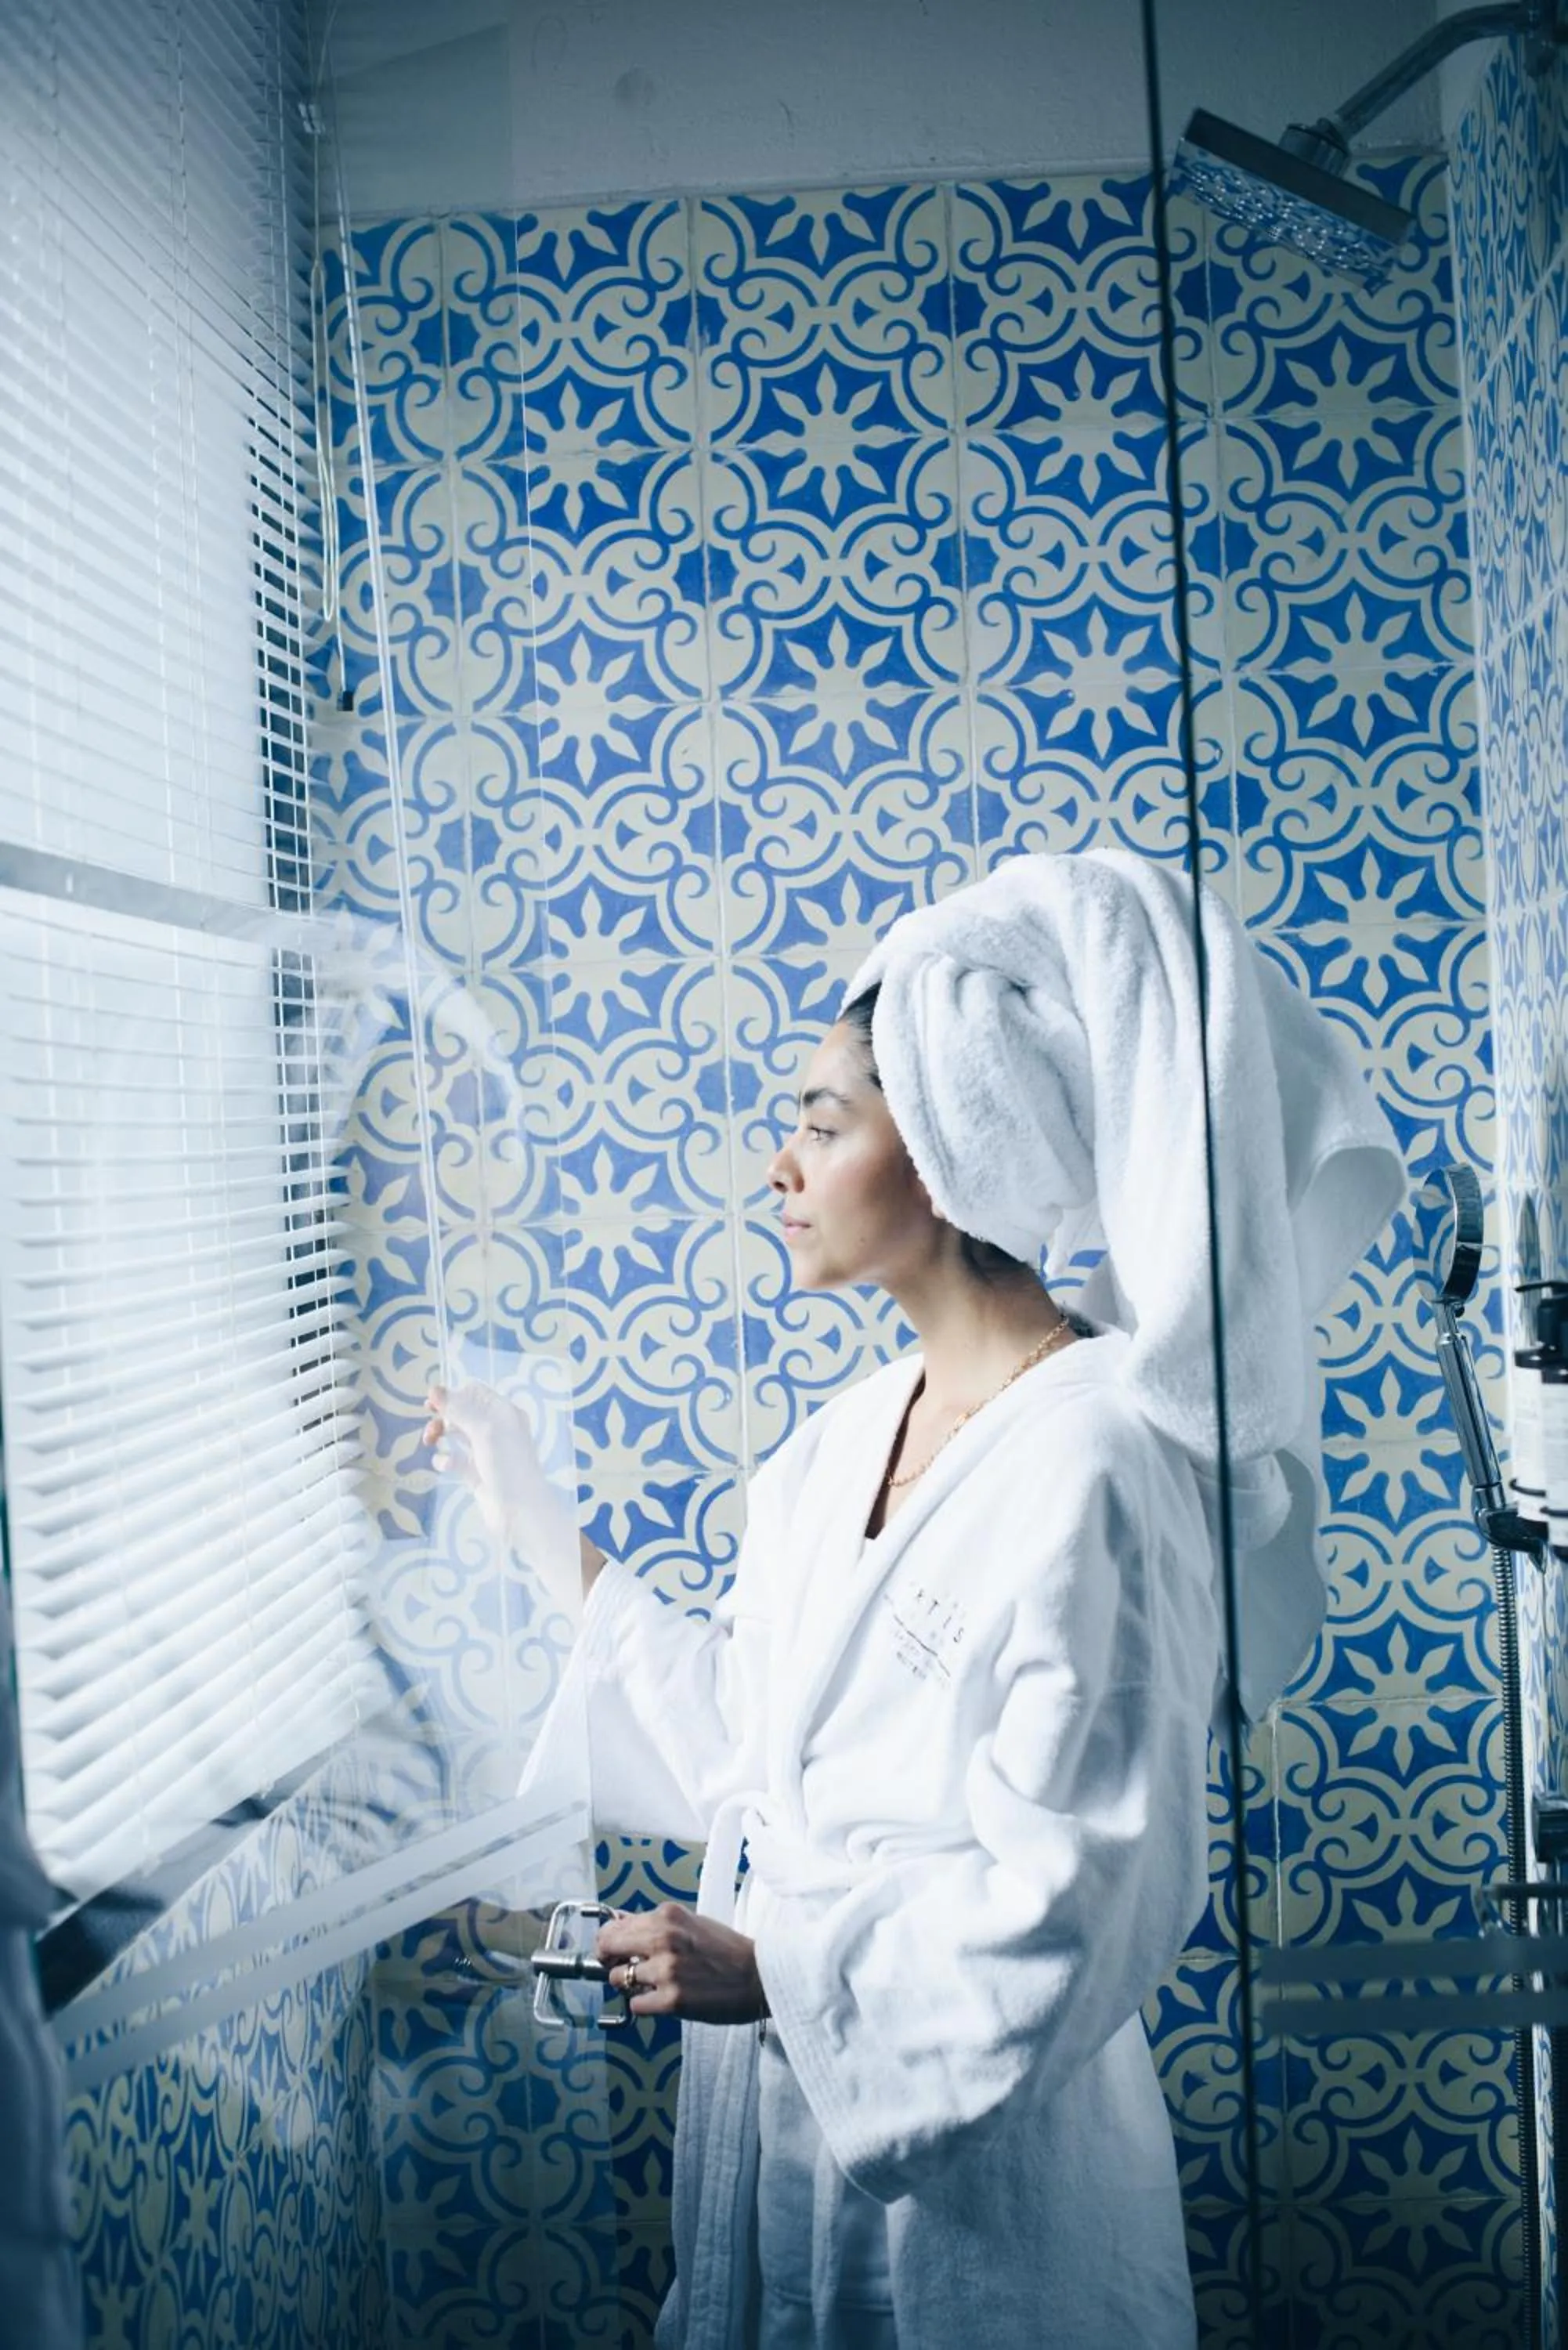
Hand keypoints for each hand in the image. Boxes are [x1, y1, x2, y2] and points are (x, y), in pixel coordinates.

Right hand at [423, 1381, 576, 1590]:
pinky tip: (445, 1465)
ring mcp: (486, 1452)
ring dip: (441, 1434)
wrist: (520, 1512)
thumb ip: (459, 1409)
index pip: (475, 1393)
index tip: (431, 1403)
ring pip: (457, 1434)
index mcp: (503, 1413)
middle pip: (463, 1412)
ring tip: (429, 1441)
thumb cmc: (507, 1465)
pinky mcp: (477, 1473)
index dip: (453, 1394)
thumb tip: (434, 1389)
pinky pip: (456, 1459)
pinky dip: (447, 1459)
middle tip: (429, 1425)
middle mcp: (496, 1429)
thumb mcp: (484, 1430)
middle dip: (444, 1415)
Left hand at [596, 1903, 767, 2025]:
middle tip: (622, 1968)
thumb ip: (657, 1925)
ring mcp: (666, 1970)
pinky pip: (635, 2004)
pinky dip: (645, 2005)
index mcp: (668, 1916)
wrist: (758, 1977)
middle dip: (609, 1960)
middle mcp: (663, 1939)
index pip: (614, 1926)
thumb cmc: (727, 1950)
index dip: (610, 1941)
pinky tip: (662, 2000)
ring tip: (652, 1985)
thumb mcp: (691, 1924)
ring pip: (618, 1979)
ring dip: (630, 1985)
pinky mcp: (671, 2000)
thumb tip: (621, 1925)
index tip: (614, 1951)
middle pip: (606, 1948)